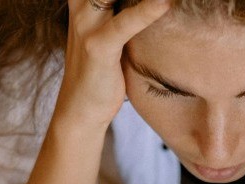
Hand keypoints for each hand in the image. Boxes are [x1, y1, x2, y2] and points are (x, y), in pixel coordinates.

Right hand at [54, 0, 170, 131]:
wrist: (79, 111)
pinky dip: (146, 11)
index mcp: (83, 0)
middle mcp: (81, 6)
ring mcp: (87, 26)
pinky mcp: (99, 48)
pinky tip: (166, 3)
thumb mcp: (109, 31)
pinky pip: (124, 24)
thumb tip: (158, 6)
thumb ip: (122, 12)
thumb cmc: (100, 71)